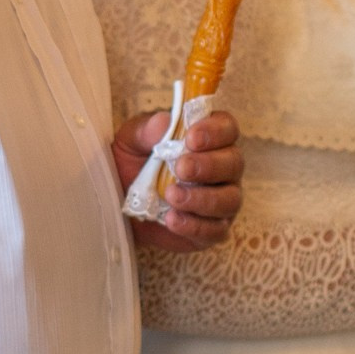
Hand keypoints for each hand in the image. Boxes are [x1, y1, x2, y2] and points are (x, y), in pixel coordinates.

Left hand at [112, 105, 243, 247]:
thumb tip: (165, 122)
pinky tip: (172, 220)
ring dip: (202, 198)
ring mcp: (221, 200)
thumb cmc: (133, 162)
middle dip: (209, 165)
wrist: (120, 201)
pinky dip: (194, 225)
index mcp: (210, 139)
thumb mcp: (132, 140)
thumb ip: (147, 130)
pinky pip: (216, 230)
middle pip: (234, 163)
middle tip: (181, 168)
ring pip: (230, 199)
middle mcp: (223, 168)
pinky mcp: (211, 229)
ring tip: (171, 196)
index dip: (215, 131)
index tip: (192, 138)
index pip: (227, 128)